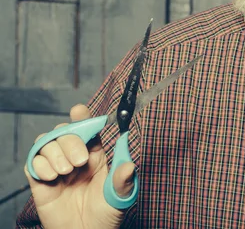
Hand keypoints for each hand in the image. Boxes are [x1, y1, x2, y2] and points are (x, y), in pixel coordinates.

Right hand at [24, 104, 135, 228]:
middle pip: (65, 131)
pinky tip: (53, 177)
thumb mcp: (119, 197)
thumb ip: (123, 181)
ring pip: (47, 142)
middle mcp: (75, 156)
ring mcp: (57, 167)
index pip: (87, 127)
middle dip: (71, 140)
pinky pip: (33, 163)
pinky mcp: (41, 182)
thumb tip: (130, 165)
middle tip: (80, 161)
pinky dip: (41, 165)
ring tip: (66, 171)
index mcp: (96, 154)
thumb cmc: (105, 214)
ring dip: (55, 152)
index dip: (82, 116)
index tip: (79, 111)